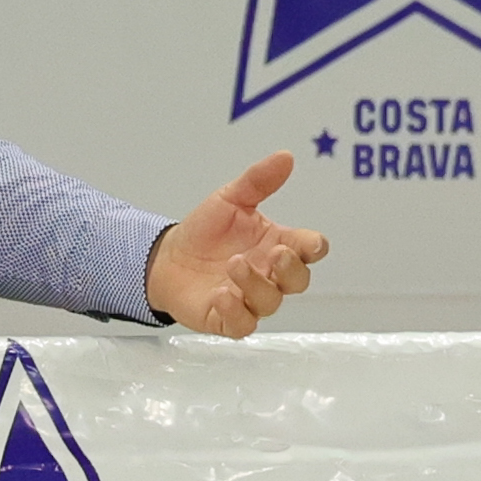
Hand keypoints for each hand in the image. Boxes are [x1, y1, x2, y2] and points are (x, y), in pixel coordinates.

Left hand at [145, 151, 327, 337]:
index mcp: (278, 244)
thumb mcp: (229, 200)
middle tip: (276, 253)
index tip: (309, 243)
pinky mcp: (228, 318)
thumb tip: (285, 156)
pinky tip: (221, 295)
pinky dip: (235, 311)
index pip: (309, 249)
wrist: (167, 257)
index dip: (313, 247)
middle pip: (298, 279)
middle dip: (291, 268)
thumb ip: (257, 181)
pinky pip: (242, 324)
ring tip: (234, 265)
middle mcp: (270, 274)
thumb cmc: (206, 231)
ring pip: (270, 301)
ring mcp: (251, 298)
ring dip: (256, 284)